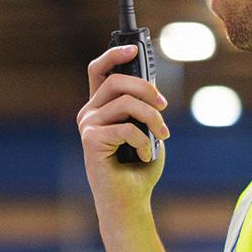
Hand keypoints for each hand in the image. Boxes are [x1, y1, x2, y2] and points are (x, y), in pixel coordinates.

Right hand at [77, 44, 169, 212]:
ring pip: (126, 103)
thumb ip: (144, 107)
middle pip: (117, 81)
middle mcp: (89, 113)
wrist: (129, 201)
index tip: (134, 49)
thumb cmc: (139, 167)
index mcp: (100, 107)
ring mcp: (87, 126)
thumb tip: (151, 85)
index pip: (99, 70)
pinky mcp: (90, 140)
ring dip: (153, 118)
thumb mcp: (147, 129)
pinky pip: (126, 127)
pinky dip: (143, 141)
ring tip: (162, 135)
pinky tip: (144, 155)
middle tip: (164, 106)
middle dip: (147, 89)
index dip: (114, 55)